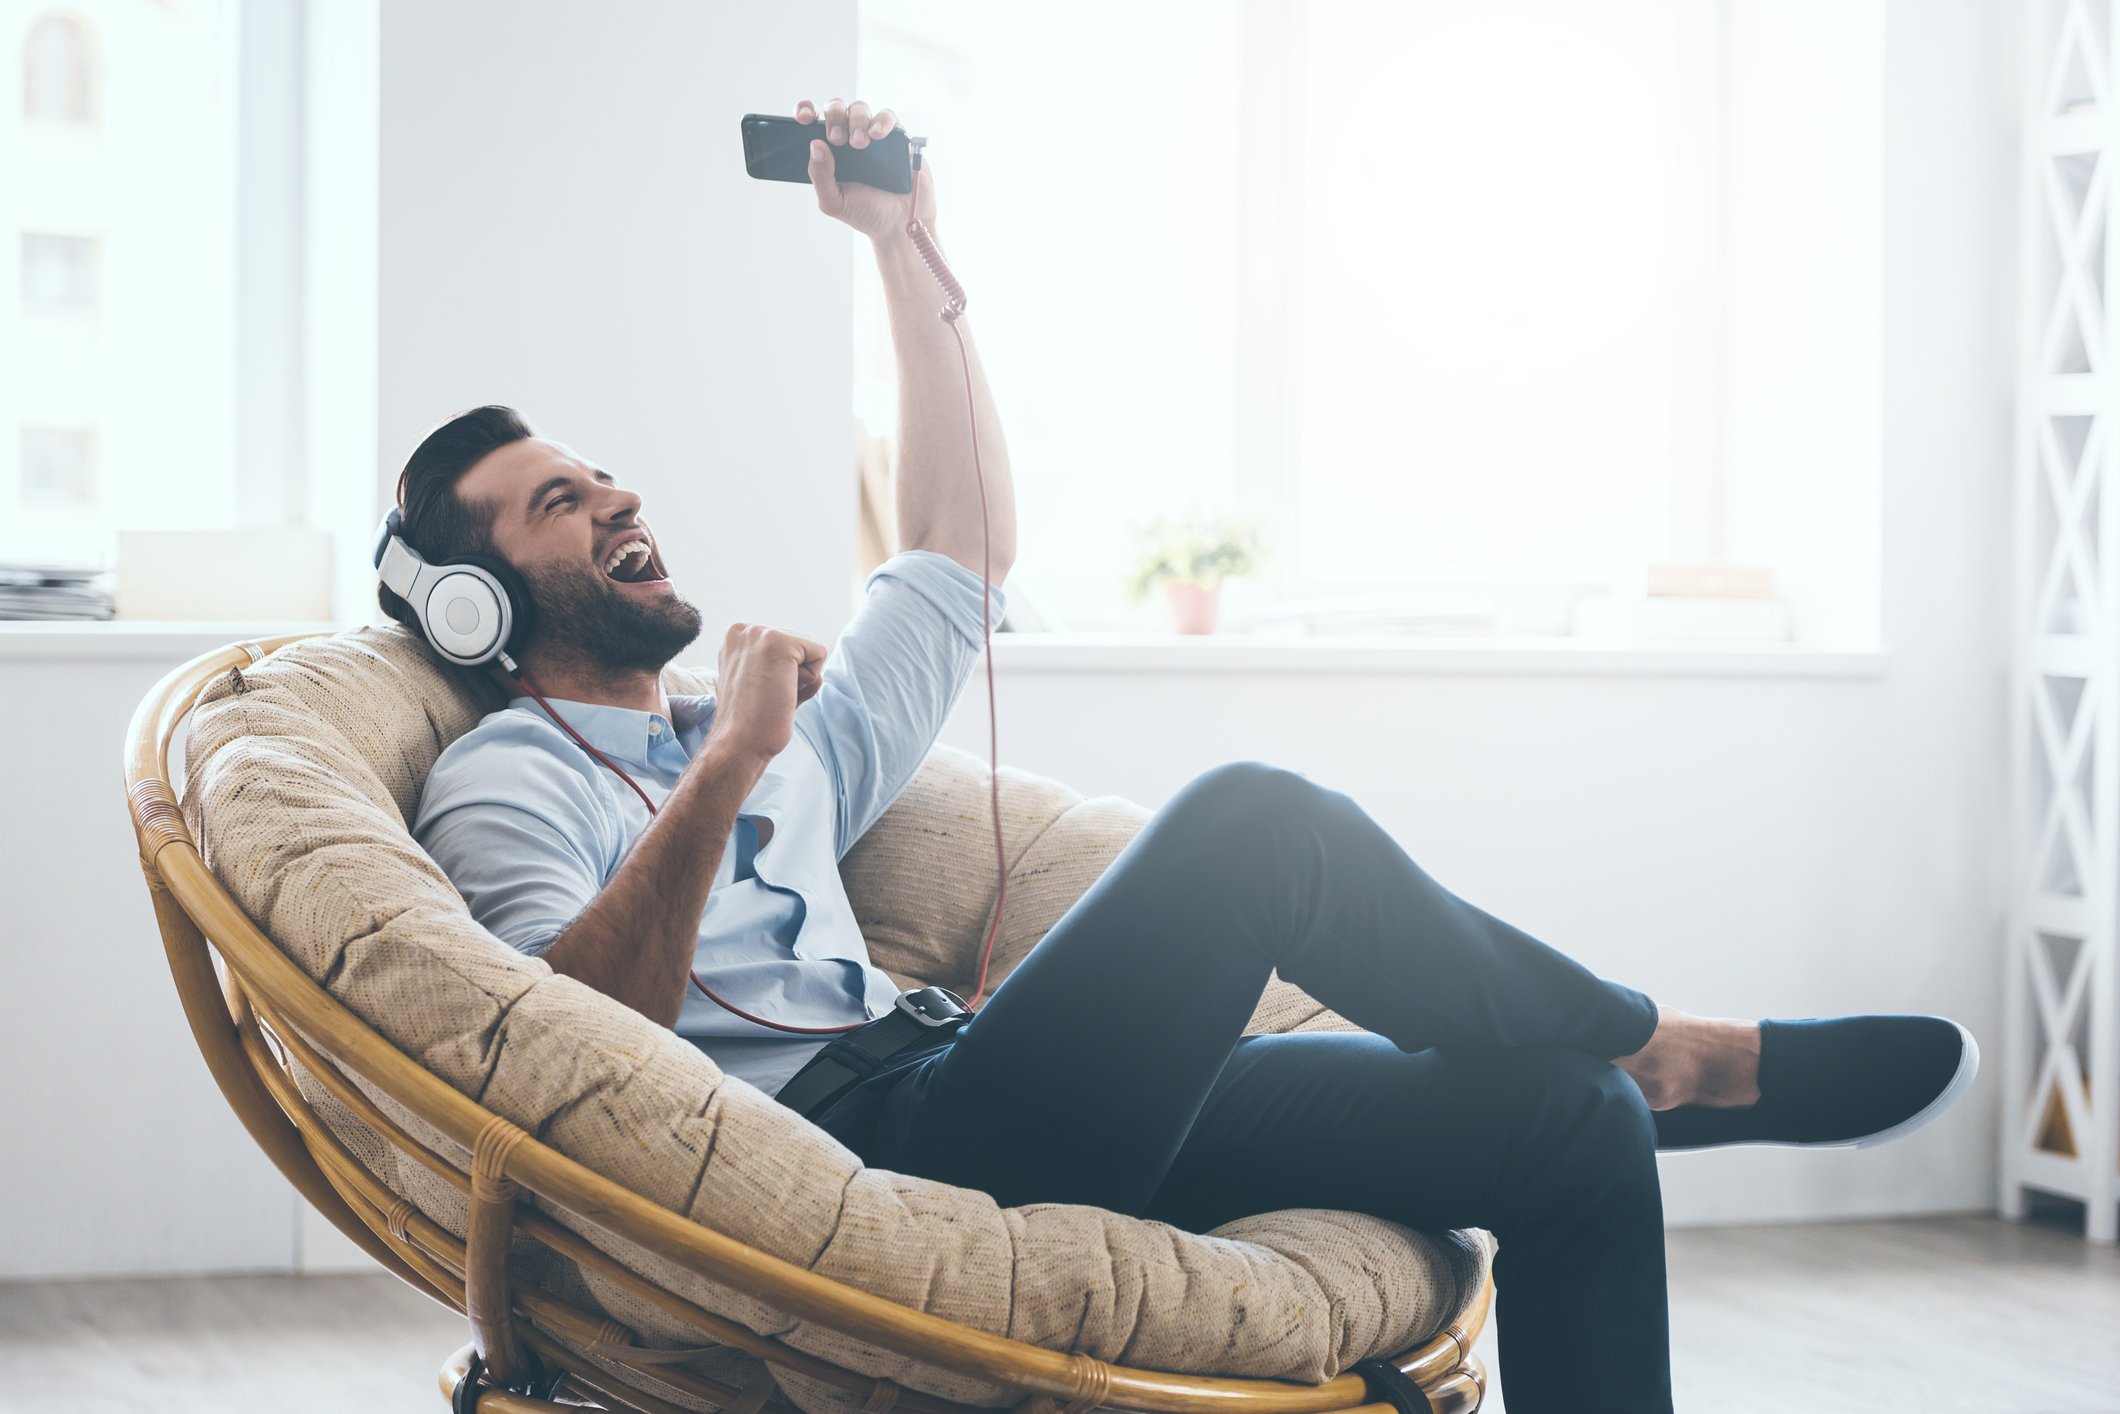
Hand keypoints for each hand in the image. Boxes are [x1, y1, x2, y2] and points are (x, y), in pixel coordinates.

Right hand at [703, 622, 826, 763]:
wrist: (739, 743)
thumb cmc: (753, 721)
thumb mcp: (763, 686)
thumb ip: (785, 671)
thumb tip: (817, 671)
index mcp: (736, 639)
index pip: (786, 648)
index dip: (783, 677)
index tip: (761, 694)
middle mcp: (744, 630)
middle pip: (800, 647)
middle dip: (794, 677)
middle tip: (768, 698)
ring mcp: (759, 634)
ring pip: (811, 651)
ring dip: (801, 681)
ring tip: (774, 696)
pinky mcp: (778, 642)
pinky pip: (820, 654)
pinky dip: (810, 681)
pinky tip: (783, 692)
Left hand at [795, 95, 936, 241]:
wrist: (901, 224)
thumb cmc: (865, 212)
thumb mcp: (834, 201)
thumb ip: (819, 176)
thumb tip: (815, 144)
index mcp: (829, 150)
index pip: (813, 120)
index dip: (806, 110)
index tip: (803, 118)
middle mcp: (849, 136)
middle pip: (836, 108)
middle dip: (834, 118)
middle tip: (837, 139)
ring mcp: (873, 134)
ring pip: (859, 108)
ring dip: (856, 121)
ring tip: (860, 144)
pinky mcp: (897, 136)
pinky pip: (888, 116)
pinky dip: (881, 121)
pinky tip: (877, 135)